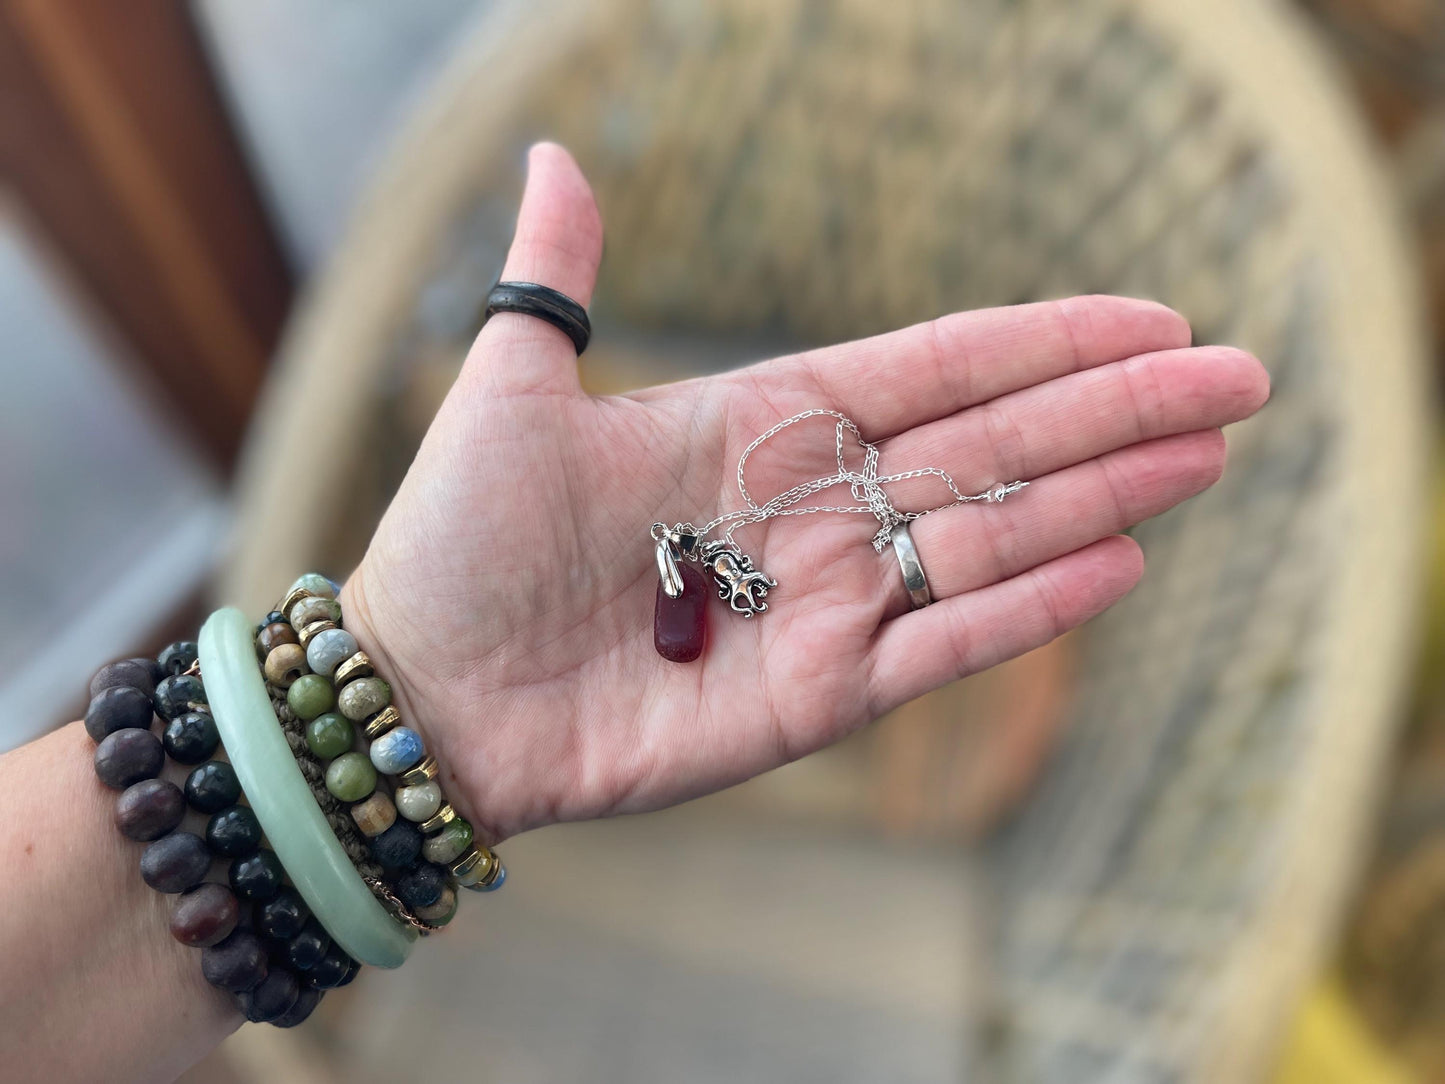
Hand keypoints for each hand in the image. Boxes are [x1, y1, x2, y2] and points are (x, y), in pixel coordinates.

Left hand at [342, 143, 1268, 844]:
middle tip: (1239, 380)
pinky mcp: (818, 697)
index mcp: (763, 424)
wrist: (426, 692)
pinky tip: (1115, 561)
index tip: (1152, 319)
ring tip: (1204, 457)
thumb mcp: (509, 387)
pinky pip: (941, 641)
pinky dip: (1026, 606)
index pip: (937, 368)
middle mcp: (813, 508)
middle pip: (993, 446)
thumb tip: (561, 151)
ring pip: (990, 536)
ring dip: (1099, 495)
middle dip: (1114, 411)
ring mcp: (824, 604)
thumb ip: (558, 277)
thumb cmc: (456, 540)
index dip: (1044, 342)